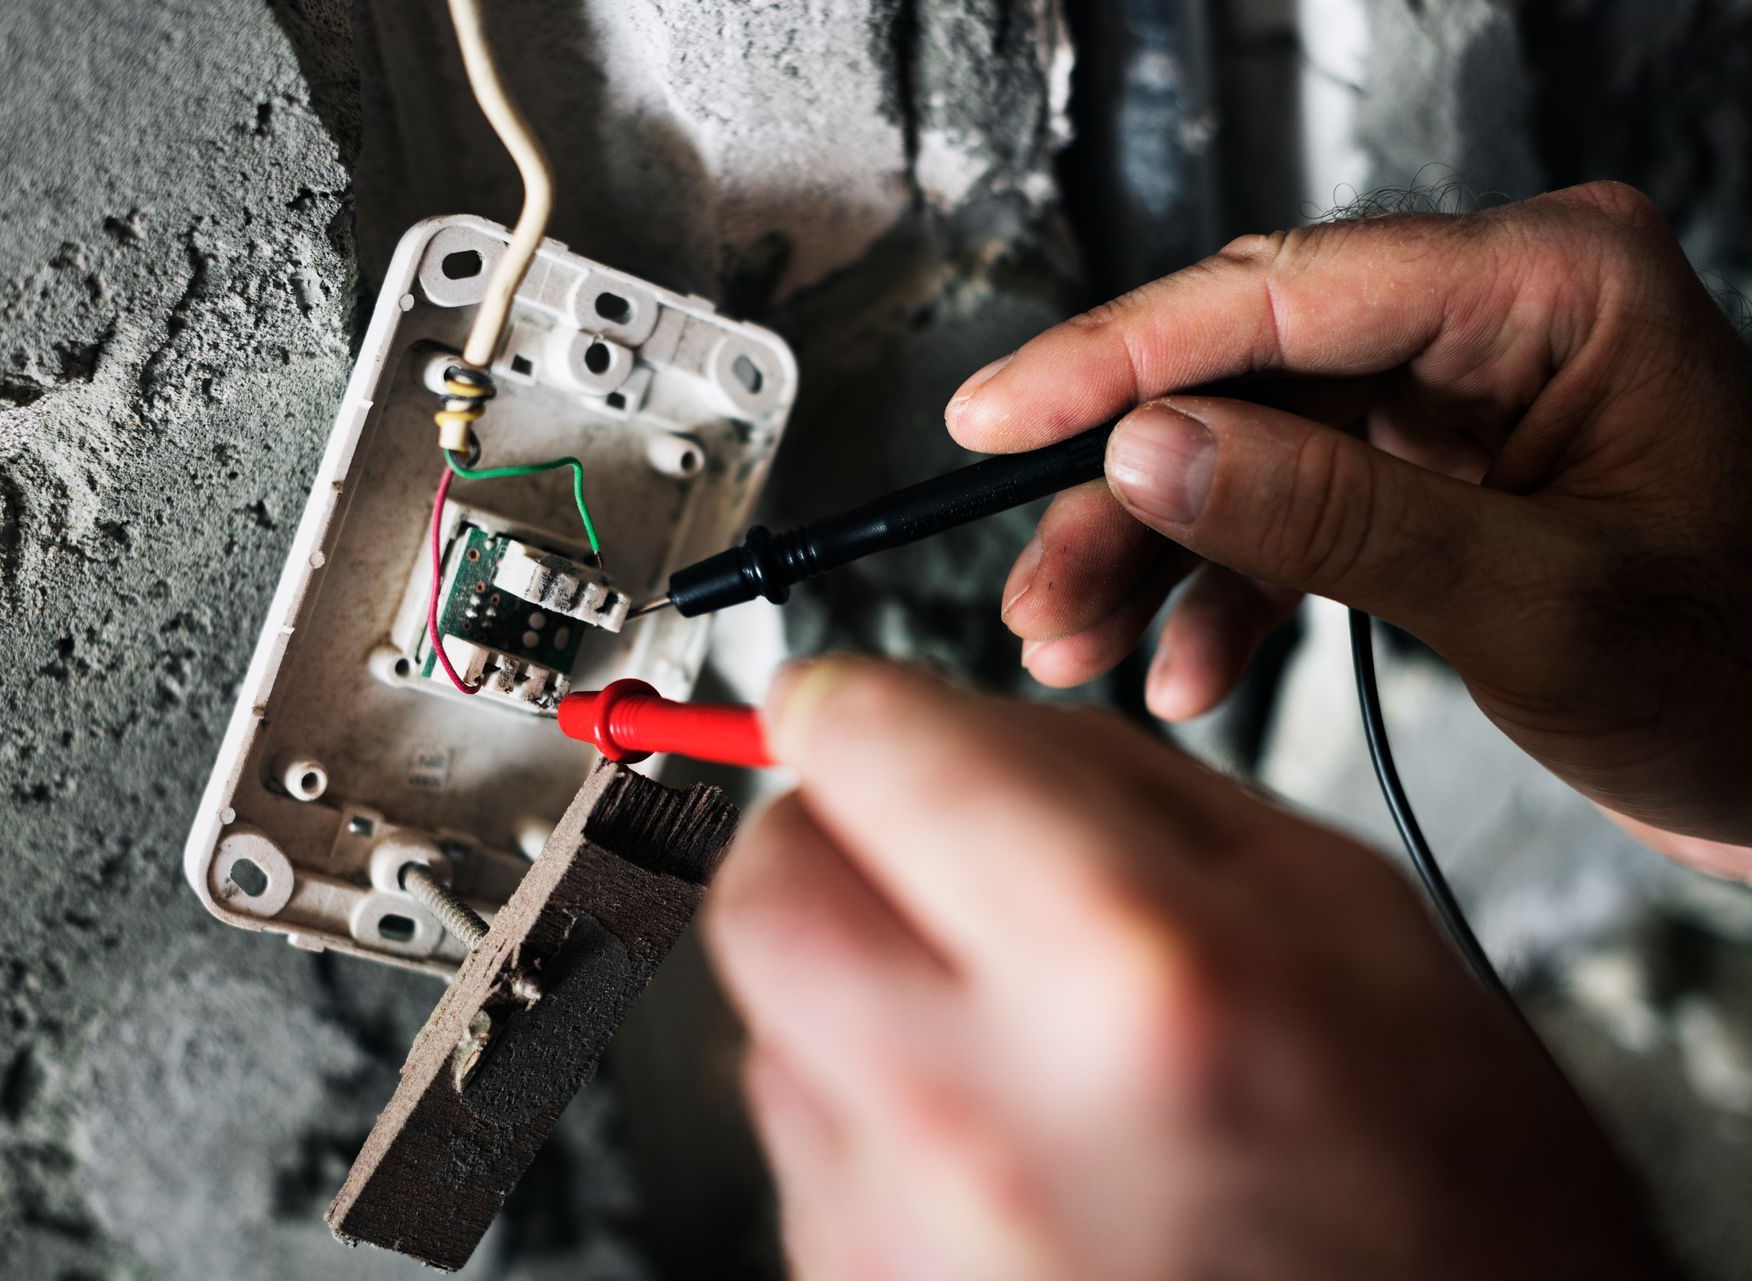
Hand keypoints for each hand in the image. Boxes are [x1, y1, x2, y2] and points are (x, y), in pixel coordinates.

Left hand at [707, 658, 1664, 1280]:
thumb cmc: (1447, 1212)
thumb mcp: (1352, 923)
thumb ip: (1128, 789)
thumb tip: (953, 732)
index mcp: (1133, 975)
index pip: (874, 755)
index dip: (852, 705)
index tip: (853, 708)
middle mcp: (981, 1115)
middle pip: (763, 889)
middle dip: (821, 831)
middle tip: (900, 840)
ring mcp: (904, 1235)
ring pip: (770, 1022)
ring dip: (852, 978)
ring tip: (1002, 1024)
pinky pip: (807, 1151)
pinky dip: (872, 1108)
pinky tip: (1000, 1133)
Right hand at [947, 182, 1751, 849]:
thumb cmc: (1739, 674)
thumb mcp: (1535, 604)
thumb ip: (1334, 518)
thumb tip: (1147, 447)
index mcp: (1553, 285)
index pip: (1283, 291)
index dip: (1117, 356)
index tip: (992, 418)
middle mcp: (1496, 313)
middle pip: (1243, 373)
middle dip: (1125, 493)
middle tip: (1038, 593)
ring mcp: (1458, 388)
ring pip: (1244, 445)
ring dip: (1152, 553)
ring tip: (1075, 644)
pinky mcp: (1429, 463)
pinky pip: (1289, 507)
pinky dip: (1226, 591)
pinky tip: (1183, 670)